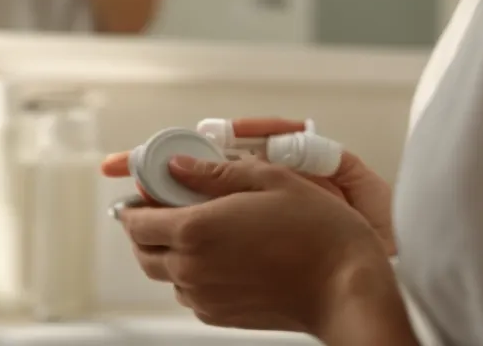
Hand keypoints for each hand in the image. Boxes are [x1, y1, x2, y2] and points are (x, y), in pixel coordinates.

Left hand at [115, 154, 396, 333]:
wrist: (347, 288)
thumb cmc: (317, 232)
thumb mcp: (268, 180)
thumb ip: (213, 172)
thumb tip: (177, 166)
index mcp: (196, 230)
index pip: (136, 221)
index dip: (135, 204)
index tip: (148, 191)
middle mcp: (191, 269)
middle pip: (142, 250)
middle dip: (146, 228)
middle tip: (168, 207)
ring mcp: (204, 297)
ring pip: (164, 273)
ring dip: (169, 251)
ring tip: (202, 229)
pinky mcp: (220, 316)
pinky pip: (189, 293)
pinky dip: (191, 273)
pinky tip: (222, 255)